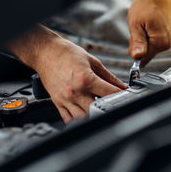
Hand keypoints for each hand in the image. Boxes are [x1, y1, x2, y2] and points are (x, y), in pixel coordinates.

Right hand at [8, 25, 126, 122]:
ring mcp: (66, 99)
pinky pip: (69, 118)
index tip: (125, 96)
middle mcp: (75, 91)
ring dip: (94, 115)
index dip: (121, 95)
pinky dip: (79, 119)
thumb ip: (108, 76)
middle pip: (97, 109)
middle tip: (113, 105)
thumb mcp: (92, 61)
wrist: (45, 52)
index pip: (109, 93)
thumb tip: (121, 86)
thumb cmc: (66, 54)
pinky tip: (85, 114)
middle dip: (108, 108)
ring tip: (99, 109)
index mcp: (85, 79)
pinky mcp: (58, 103)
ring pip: (84, 117)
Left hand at [128, 0, 170, 66]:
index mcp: (160, 43)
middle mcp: (166, 45)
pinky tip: (147, 24)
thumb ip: (137, 42)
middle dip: (137, 43)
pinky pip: (150, 42)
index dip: (135, 50)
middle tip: (139, 27)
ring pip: (146, 48)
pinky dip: (145, 35)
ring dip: (141, 38)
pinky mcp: (164, 37)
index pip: (143, 59)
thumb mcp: (136, 24)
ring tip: (144, 24)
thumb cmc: (146, 5)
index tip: (134, 37)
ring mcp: (166, 41)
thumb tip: (137, 57)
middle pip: (145, 54)